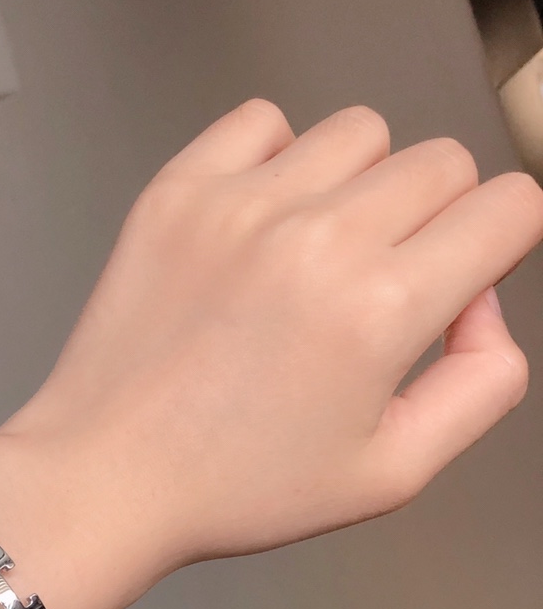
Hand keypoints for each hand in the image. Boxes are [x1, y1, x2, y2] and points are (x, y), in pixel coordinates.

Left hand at [0, 101, 542, 608]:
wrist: (106, 475)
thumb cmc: (228, 487)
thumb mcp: (389, 472)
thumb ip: (480, 383)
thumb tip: (484, 307)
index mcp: (379, 309)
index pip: (508, 207)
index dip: (497, 245)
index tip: (460, 274)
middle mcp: (314, 239)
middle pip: (440, 163)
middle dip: (434, 220)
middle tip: (377, 283)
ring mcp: (238, 206)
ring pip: (358, 133)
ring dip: (357, 184)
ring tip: (312, 255)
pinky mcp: (177, 194)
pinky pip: (260, 122)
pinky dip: (275, 158)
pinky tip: (258, 222)